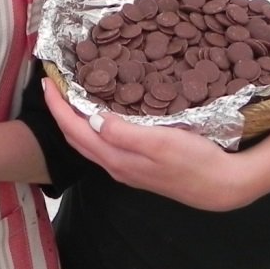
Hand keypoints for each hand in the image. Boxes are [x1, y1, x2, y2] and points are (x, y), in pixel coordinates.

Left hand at [41, 79, 256, 211]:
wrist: (222, 187)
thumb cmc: (195, 162)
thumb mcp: (160, 142)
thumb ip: (125, 133)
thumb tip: (93, 119)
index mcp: (116, 158)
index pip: (75, 130)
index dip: (57, 105)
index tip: (47, 81)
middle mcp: (116, 166)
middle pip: (76, 137)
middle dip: (60, 111)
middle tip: (53, 84)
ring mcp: (127, 168)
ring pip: (89, 142)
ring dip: (75, 119)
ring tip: (70, 96)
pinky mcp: (138, 167)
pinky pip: (104, 144)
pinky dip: (92, 127)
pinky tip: (100, 115)